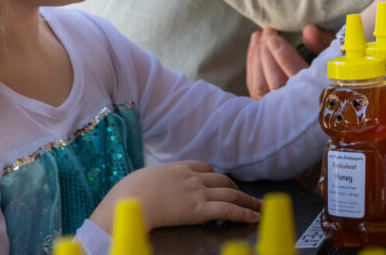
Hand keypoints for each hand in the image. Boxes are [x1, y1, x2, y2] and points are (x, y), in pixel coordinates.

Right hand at [90, 161, 260, 230]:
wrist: (129, 200)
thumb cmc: (127, 192)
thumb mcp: (141, 178)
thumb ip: (152, 181)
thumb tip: (146, 186)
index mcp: (178, 167)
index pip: (205, 168)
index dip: (216, 177)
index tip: (222, 183)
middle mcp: (192, 177)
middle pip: (222, 181)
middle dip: (236, 189)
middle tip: (246, 196)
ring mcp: (198, 192)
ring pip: (230, 194)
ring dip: (247, 201)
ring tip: (258, 207)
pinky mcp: (199, 209)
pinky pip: (227, 210)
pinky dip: (243, 213)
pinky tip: (252, 217)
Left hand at [246, 25, 335, 99]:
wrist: (327, 99)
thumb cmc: (332, 72)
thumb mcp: (334, 56)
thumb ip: (323, 43)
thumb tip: (309, 30)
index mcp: (315, 95)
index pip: (295, 77)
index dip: (283, 57)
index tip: (274, 37)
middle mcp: (295, 107)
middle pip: (274, 82)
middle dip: (266, 53)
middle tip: (268, 31)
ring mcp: (277, 111)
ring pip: (260, 86)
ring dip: (257, 58)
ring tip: (259, 36)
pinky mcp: (267, 108)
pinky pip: (255, 87)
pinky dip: (252, 66)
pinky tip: (255, 48)